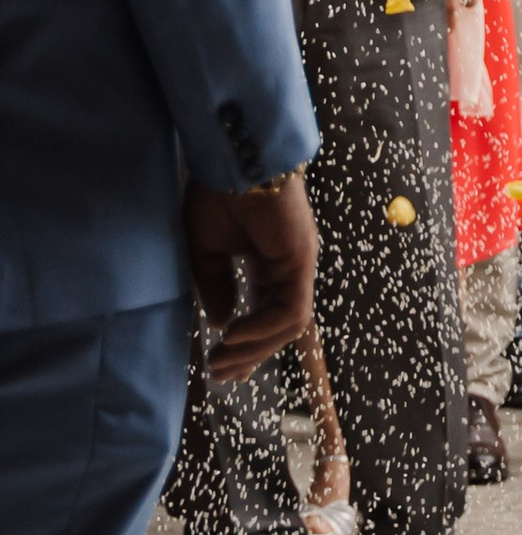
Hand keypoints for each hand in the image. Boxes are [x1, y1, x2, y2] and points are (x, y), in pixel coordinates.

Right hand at [185, 173, 317, 383]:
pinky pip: (289, 311)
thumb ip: (217, 286)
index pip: (264, 311)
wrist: (233, 159)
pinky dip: (262, 329)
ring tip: (222, 362)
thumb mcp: (206, 250)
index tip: (220, 364)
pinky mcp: (302, 262)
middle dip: (250, 354)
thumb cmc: (217, 194)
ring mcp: (299, 265)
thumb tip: (223, 323)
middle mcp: (288, 266)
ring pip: (287, 325)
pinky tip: (232, 336)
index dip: (245, 341)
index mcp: (268, 261)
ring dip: (254, 349)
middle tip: (222, 375)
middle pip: (278, 325)